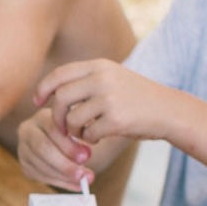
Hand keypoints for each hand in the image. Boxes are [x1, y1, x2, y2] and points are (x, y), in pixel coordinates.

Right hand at [17, 105, 92, 189]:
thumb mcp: (79, 127)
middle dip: (64, 164)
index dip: (68, 145)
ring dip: (64, 177)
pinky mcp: (25, 165)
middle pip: (42, 149)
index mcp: (42, 117)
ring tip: (83, 182)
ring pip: (41, 166)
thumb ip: (83, 135)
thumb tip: (86, 155)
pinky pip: (40, 176)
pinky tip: (75, 185)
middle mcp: (27, 131)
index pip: (52, 130)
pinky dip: (60, 182)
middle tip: (82, 174)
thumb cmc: (73, 131)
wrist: (61, 139)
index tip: (86, 157)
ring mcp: (23, 149)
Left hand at [34, 58, 164, 145]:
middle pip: (60, 98)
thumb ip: (86, 81)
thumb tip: (51, 92)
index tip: (37, 102)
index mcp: (99, 66)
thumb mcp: (113, 78)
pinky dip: (89, 139)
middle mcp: (102, 78)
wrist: (169, 111)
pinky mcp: (116, 119)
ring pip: (72, 119)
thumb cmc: (137, 98)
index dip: (43, 88)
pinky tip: (99, 138)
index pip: (60, 74)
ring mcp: (109, 98)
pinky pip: (88, 133)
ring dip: (73, 131)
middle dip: (56, 117)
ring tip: (85, 133)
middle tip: (62, 128)